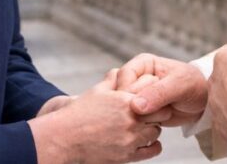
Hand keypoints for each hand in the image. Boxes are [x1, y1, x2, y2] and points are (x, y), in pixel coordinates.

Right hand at [29, 69, 162, 163]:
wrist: (64, 139)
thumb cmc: (79, 113)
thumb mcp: (96, 91)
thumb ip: (112, 80)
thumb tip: (119, 71)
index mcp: (125, 101)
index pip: (155, 94)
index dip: (155, 95)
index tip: (152, 97)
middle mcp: (131, 120)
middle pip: (162, 115)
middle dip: (157, 112)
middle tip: (150, 112)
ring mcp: (130, 139)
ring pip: (156, 132)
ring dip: (151, 129)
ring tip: (141, 126)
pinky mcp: (127, 156)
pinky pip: (152, 150)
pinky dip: (152, 146)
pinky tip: (144, 141)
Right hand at [117, 53, 207, 126]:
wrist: (205, 101)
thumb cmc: (195, 86)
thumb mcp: (180, 85)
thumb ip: (159, 93)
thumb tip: (136, 106)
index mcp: (143, 64)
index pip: (124, 76)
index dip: (126, 91)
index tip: (135, 105)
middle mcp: (137, 78)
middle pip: (120, 93)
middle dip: (131, 106)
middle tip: (148, 115)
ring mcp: (138, 95)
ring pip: (124, 108)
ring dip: (136, 117)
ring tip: (155, 118)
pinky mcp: (142, 111)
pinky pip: (132, 119)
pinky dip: (140, 125)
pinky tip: (153, 125)